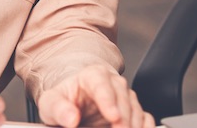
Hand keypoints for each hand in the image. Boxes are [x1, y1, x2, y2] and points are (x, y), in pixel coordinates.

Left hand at [36, 64, 153, 127]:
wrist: (75, 101)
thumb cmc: (65, 100)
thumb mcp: (51, 102)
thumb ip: (58, 108)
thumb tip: (71, 118)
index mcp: (92, 75)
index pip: (102, 83)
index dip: (108, 100)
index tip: (112, 116)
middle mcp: (112, 83)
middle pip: (122, 97)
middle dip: (123, 117)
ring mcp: (124, 97)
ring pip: (135, 108)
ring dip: (133, 125)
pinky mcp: (133, 110)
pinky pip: (145, 117)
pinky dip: (145, 127)